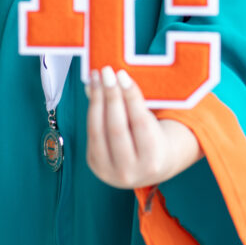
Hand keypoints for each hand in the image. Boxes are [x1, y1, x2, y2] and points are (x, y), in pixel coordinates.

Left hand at [85, 67, 203, 188]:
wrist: (150, 167)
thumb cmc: (154, 138)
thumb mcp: (152, 122)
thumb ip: (132, 103)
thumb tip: (105, 80)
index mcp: (152, 161)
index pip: (139, 123)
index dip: (130, 97)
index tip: (122, 75)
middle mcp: (130, 172)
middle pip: (116, 128)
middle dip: (111, 96)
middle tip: (107, 72)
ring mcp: (109, 172)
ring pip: (99, 131)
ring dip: (96, 100)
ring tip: (96, 78)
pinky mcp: (96, 166)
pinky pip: (91, 134)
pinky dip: (92, 111)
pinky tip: (94, 93)